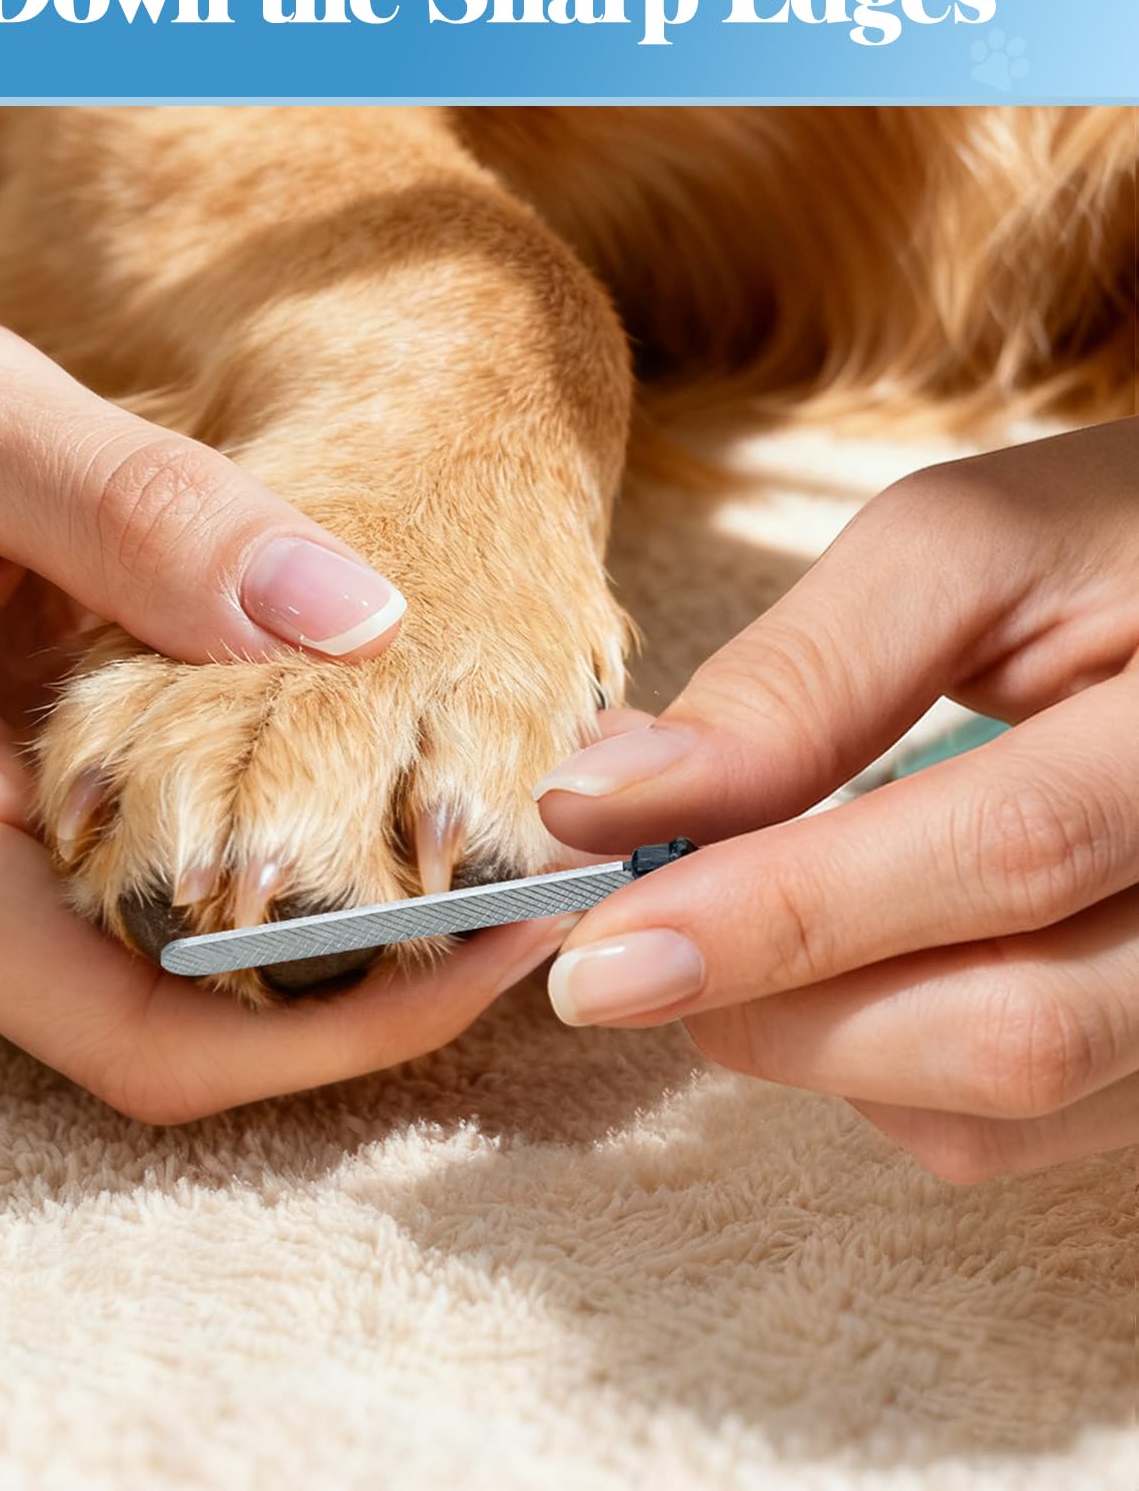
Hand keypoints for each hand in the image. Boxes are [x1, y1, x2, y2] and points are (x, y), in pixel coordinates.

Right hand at [0, 157, 560, 1122]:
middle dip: (360, 984)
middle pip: (162, 1031)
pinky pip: (118, 910)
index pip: (135, 1031)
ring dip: (315, 929)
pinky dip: (244, 873)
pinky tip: (341, 790)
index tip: (501, 944)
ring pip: (147, 980)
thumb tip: (363, 626)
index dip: (340, 1022)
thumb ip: (155, 516)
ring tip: (475, 837)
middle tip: (536, 881)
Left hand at [533, 421, 1138, 1180]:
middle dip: (770, 1001)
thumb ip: (796, 678)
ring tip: (736, 916)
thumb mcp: (965, 557)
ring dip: (808, 1037)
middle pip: (1011, 1030)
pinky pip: (1016, 1131)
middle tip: (629, 939)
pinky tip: (846, 957)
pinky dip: (878, 1065)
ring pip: (1000, 1111)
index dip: (779, 910)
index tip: (596, 945)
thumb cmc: (1111, 553)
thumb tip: (599, 804)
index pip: (1005, 851)